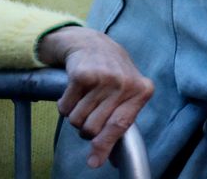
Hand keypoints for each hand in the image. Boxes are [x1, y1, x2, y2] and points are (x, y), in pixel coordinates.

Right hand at [37, 26, 153, 169]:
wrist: (93, 45)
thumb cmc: (111, 76)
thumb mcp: (124, 95)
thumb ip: (117, 124)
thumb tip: (98, 159)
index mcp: (141, 91)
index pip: (121, 125)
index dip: (104, 145)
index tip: (94, 162)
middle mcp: (126, 84)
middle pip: (92, 128)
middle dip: (85, 127)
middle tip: (90, 110)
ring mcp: (105, 78)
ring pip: (76, 120)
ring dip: (74, 114)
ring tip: (85, 97)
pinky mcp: (83, 75)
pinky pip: (65, 107)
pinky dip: (65, 104)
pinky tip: (75, 89)